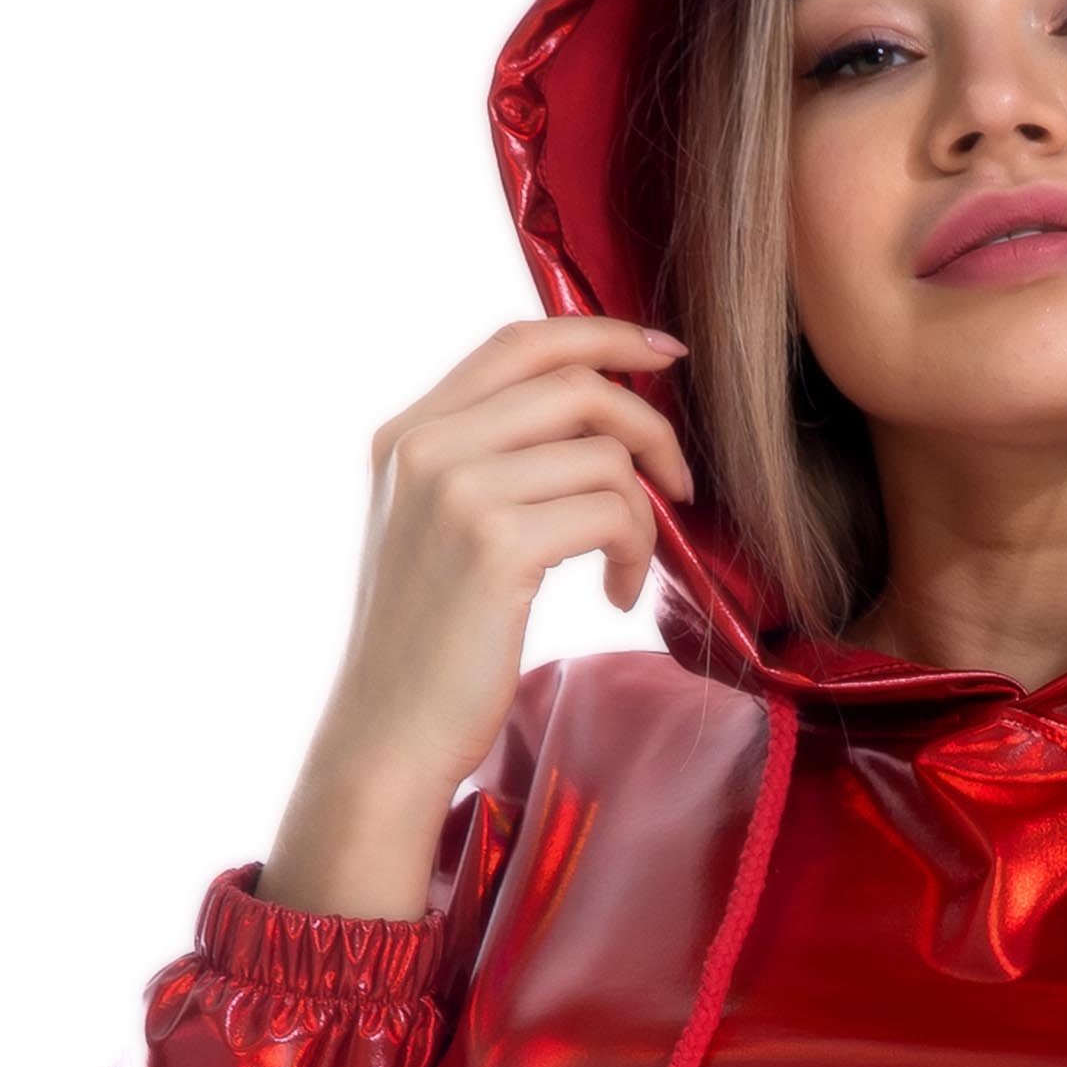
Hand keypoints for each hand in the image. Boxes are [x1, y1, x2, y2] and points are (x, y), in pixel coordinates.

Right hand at [330, 315, 696, 796]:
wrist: (388, 732)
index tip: (667, 356)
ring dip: (642, 513)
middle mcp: (424, 445)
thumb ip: (490, 463)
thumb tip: (592, 419)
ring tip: (626, 567)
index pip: (519, 341)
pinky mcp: (497, 543)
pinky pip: (612, 510)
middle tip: (679, 485)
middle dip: (650, 426)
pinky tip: (615, 596)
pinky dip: (635, 551)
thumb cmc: (431, 646)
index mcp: (407, 432)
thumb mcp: (438, 531)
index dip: (605, 333)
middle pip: (574, 381)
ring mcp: (456, 490)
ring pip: (603, 452)